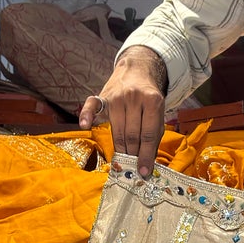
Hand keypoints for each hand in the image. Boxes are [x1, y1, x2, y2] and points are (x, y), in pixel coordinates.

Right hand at [80, 46, 168, 177]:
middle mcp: (134, 97)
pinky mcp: (103, 95)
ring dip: (120, 148)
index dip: (146, 155)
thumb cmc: (149, 98)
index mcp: (153, 101)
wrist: (137, 71)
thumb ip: (154, 135)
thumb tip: (148, 162)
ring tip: (123, 159)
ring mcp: (117, 96)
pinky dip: (86, 115)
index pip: (148, 134)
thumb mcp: (158, 113)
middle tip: (133, 167)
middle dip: (133, 154)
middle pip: (132, 134)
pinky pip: (92, 105)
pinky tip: (84, 125)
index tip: (144, 171)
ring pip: (117, 129)